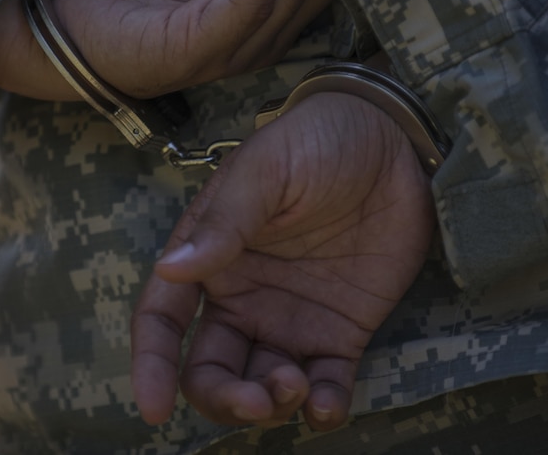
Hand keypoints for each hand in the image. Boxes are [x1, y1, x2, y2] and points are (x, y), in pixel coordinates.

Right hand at [130, 91, 435, 429]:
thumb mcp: (266, 170)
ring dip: (271, 405)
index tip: (153, 408)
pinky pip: (325, 385)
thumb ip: (224, 223)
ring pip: (262, 387)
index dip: (151, 365)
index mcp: (211, 256)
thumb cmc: (318, 141)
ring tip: (298, 386)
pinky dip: (322, 409)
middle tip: (259, 398)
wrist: (396, 139)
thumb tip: (171, 270)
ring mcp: (293, 317)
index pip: (163, 319)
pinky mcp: (343, 330)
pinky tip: (328, 405)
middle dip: (224, 399)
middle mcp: (243, 296)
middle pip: (210, 370)